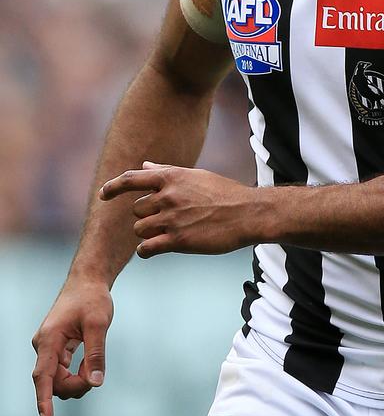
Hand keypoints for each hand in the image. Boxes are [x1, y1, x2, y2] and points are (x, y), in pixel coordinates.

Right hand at [32, 278, 112, 415]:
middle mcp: (44, 345)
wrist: (88, 280)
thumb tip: (95, 382)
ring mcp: (49, 347)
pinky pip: (62, 370)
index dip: (44, 400)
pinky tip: (88, 365)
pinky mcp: (56, 347)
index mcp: (50, 338)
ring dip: (76, 380)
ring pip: (58, 378)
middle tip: (95, 376)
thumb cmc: (92, 298)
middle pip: (53, 381)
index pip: (44, 376)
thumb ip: (96, 354)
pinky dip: (76, 372)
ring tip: (93, 365)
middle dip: (74, 385)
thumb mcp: (99, 324)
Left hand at [100, 162, 259, 257]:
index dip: (113, 187)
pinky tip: (156, 248)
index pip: (131, 179)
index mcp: (171, 177)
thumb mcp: (195, 176)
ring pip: (139, 229)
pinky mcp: (177, 241)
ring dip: (148, 233)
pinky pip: (146, 248)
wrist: (247, 213)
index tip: (104, 195)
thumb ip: (166, 171)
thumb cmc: (224, 193)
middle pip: (136, 210)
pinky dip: (147, 250)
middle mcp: (167, 195)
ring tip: (167, 233)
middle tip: (167, 219)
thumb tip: (145, 165)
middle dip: (147, 216)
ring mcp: (171, 219)